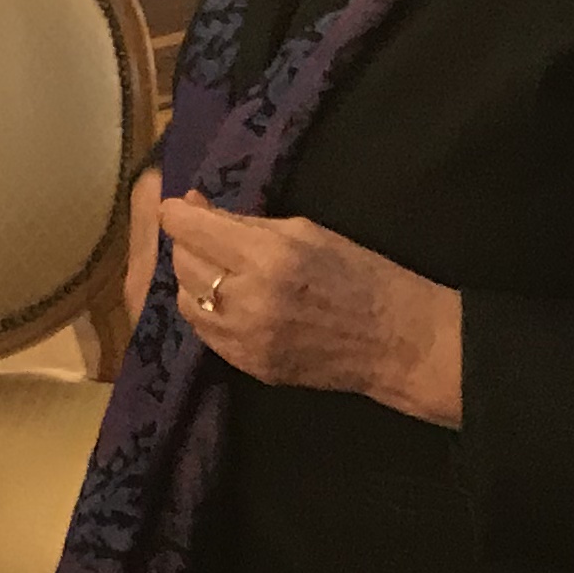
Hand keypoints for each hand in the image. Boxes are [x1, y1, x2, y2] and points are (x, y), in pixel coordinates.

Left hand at [159, 193, 461, 422]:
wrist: (396, 342)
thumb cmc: (359, 272)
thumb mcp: (306, 231)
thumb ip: (246, 222)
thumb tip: (196, 208)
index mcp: (267, 256)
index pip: (190, 230)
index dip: (177, 213)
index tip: (177, 206)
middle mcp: (247, 300)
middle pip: (183, 264)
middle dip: (188, 243)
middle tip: (206, 234)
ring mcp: (245, 340)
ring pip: (186, 302)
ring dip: (193, 280)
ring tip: (217, 269)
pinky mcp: (248, 366)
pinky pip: (205, 334)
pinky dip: (208, 312)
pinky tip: (229, 300)